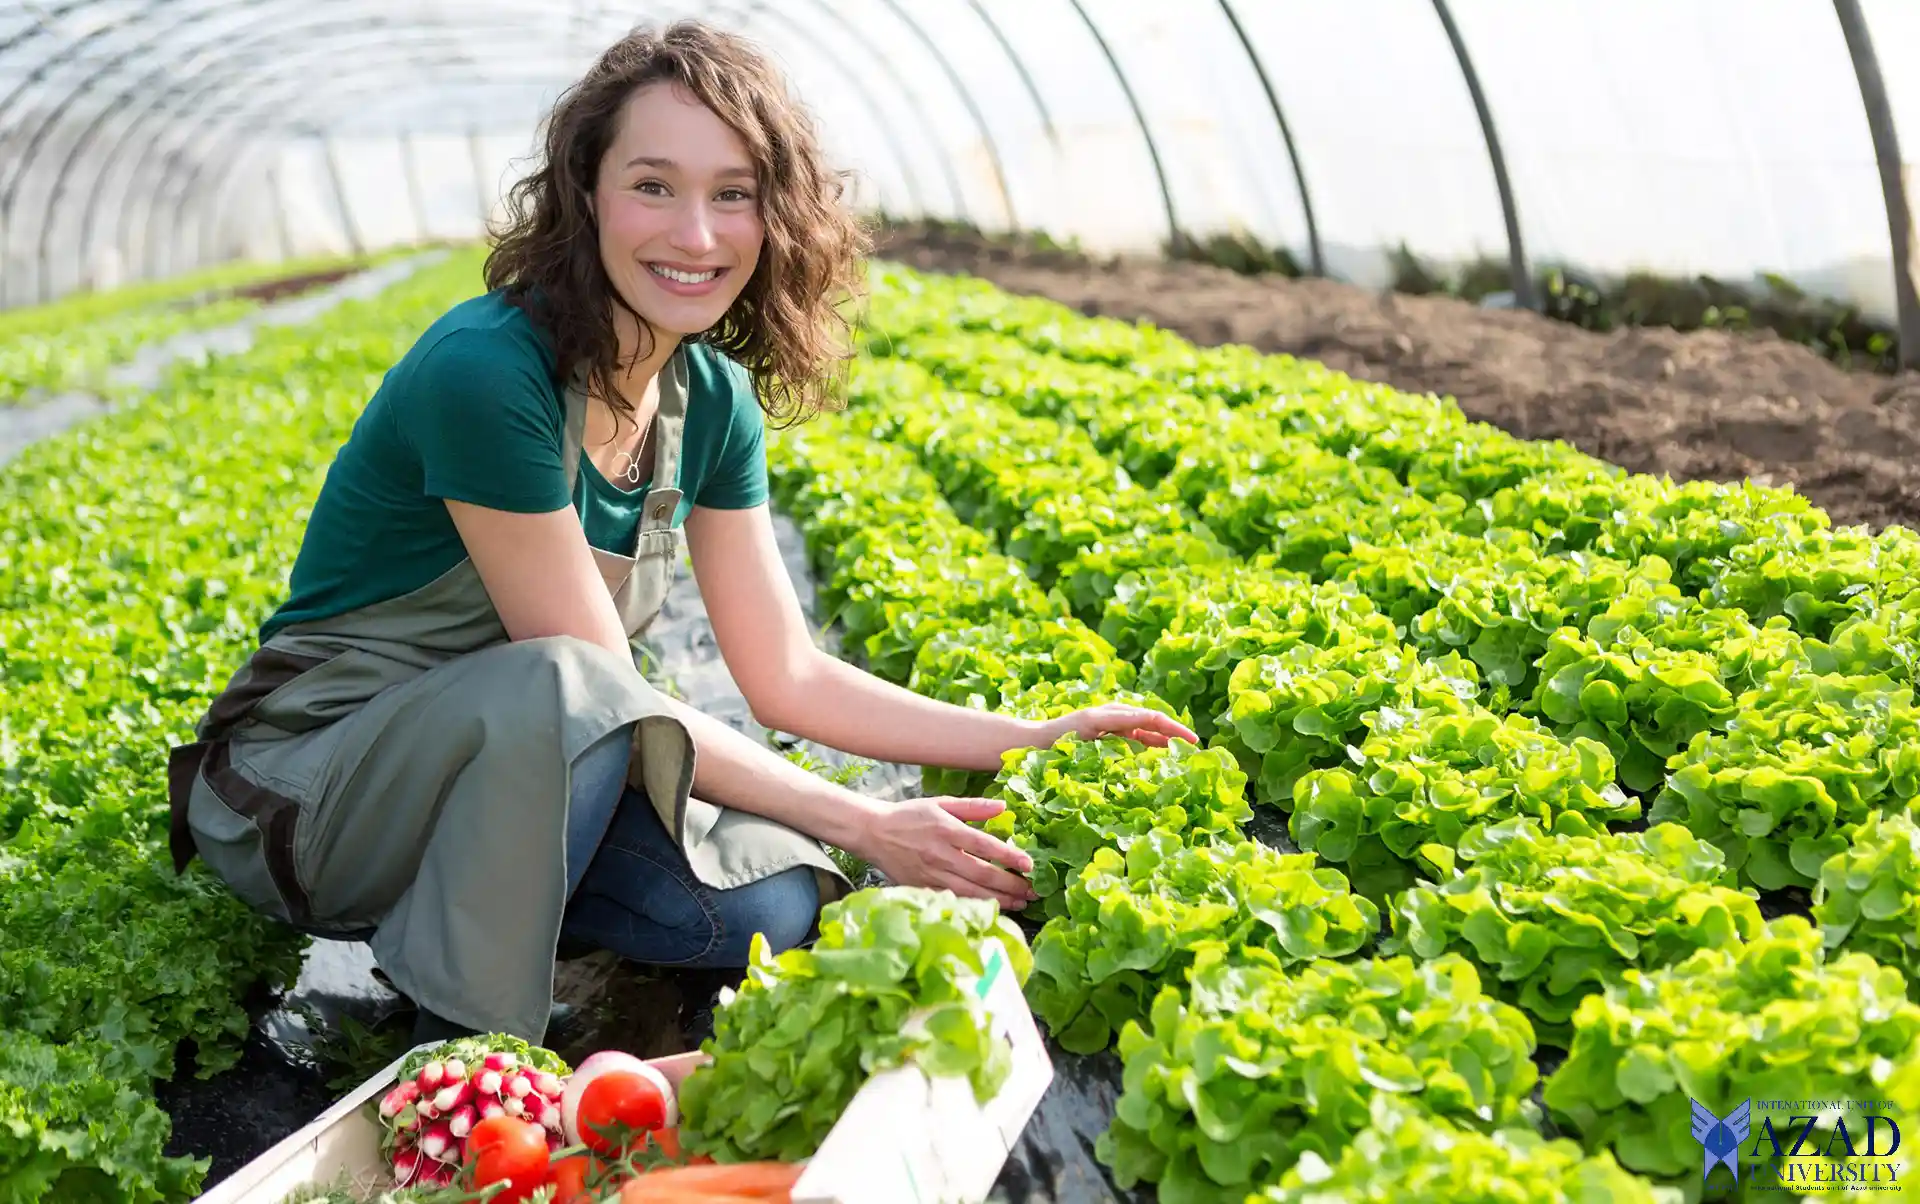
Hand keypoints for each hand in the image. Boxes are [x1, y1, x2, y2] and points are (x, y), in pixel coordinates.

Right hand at [855, 797, 1037, 911]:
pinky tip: (992, 910)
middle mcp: (941, 855)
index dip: (1010, 857)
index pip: (986, 846)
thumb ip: (973, 806)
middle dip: (1011, 885)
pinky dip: (974, 907)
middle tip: (1033, 892)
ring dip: (999, 900)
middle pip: (983, 875)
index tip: (1029, 865)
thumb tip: (1003, 807)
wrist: (873, 833)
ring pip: (971, 893)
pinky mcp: (922, 889)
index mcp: (948, 830)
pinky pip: (954, 900)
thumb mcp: (941, 802)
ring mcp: (931, 875)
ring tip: (1020, 904)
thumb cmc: (909, 816)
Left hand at [1036, 703, 1199, 749]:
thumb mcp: (1091, 727)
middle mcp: (1116, 715)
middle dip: (1175, 733)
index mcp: (1115, 713)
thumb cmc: (1059, 736)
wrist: (1036, 741)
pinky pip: (1135, 737)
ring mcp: (1112, 724)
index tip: (1193, 742)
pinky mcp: (1107, 734)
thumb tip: (1150, 722)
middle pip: (1153, 722)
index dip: (1175, 730)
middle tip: (1195, 748)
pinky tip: (1160, 755)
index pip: (1153, 718)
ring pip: (1146, 730)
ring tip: (1183, 753)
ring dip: (1165, 739)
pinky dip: (1150, 744)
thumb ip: (1119, 724)